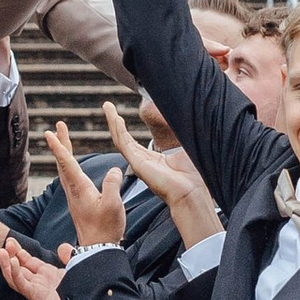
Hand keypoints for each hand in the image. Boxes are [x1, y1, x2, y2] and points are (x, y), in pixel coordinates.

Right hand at [0, 232, 74, 299]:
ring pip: (15, 277)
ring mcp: (37, 290)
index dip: (20, 251)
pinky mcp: (36, 297)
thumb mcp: (76, 268)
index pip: (29, 261)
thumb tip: (62, 247)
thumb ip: (69, 256)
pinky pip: (21, 284)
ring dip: (6, 264)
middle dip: (11, 254)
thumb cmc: (83, 295)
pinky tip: (12, 262)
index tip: (12, 241)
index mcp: (48, 275)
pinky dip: (15, 273)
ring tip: (1, 252)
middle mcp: (40, 282)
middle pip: (19, 267)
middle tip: (6, 243)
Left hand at [48, 122, 124, 249]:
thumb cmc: (106, 229)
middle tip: (58, 126)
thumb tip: (113, 169)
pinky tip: (70, 164)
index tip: (50, 133)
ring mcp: (74, 196)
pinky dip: (68, 164)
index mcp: (80, 189)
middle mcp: (73, 190)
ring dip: (63, 152)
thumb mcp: (113, 205)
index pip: (67, 163)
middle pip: (64, 162)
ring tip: (62, 138)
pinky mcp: (78, 202)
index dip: (59, 147)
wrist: (98, 248)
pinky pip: (70, 177)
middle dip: (61, 142)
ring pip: (65, 169)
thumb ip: (112, 185)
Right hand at [105, 104, 219, 251]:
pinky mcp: (137, 164)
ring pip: (120, 139)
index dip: (124, 128)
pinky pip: (124, 144)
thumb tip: (185, 115)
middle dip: (114, 122)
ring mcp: (138, 163)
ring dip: (113, 122)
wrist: (192, 193)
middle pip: (122, 138)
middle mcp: (142, 161)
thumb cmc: (192, 176)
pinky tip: (115, 118)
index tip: (118, 115)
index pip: (132, 142)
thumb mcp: (185, 148)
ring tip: (107, 106)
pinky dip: (118, 129)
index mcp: (152, 159)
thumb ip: (180, 134)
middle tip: (108, 106)